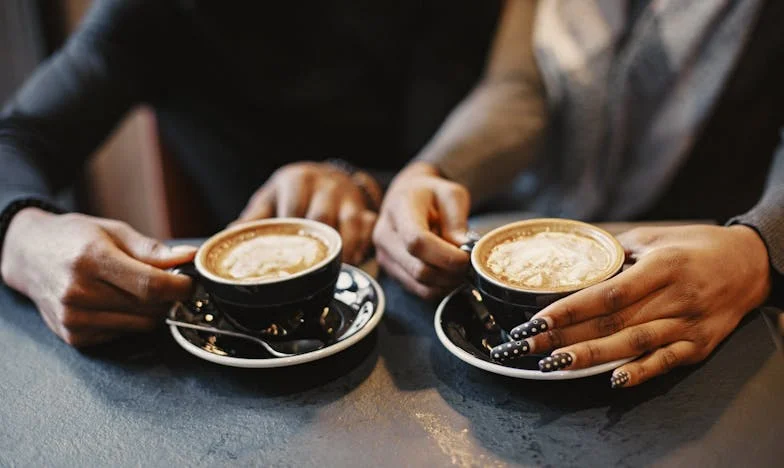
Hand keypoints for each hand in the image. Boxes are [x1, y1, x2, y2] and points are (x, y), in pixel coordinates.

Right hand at [0, 209, 196, 346]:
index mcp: (91, 260)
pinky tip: (117, 302)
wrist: (28, 255)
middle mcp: (78, 292)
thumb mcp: (113, 231)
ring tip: (140, 291)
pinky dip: (130, 320)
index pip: (150, 285)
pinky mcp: (74, 336)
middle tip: (169, 284)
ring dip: (152, 311)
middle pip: (148, 308)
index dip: (179, 287)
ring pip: (140, 325)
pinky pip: (122, 334)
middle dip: (169, 298)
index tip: (191, 283)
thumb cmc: (74, 238)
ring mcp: (73, 318)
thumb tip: (189, 257)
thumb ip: (152, 249)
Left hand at [235, 162, 376, 264]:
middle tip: (309, 273)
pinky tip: (354, 261)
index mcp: (297, 181)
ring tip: (336, 271)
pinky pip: (369, 228)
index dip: (289, 237)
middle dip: (317, 247)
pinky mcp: (365, 208)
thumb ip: (253, 217)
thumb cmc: (294, 192)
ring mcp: (348, 197)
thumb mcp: (270, 198)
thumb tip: (226, 237)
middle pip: (322, 220)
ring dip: (343, 250)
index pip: (293, 211)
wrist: (328, 176)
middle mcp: (325, 186)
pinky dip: (363, 246)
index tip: (284, 260)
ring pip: (350, 224)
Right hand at [373, 162, 470, 299]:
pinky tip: (448, 274)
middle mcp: (385, 234)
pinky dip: (437, 288)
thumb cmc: (431, 194)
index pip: (416, 241)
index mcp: (399, 209)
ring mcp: (384, 255)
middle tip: (469, 265)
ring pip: (418, 283)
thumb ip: (456, 220)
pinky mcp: (390, 270)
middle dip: (449, 272)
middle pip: (418, 268)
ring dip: (445, 282)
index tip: (466, 257)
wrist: (407, 196)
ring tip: (459, 269)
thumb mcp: (451, 194)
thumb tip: (462, 247)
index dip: (445, 255)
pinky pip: (416, 289)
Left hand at [494, 225, 770, 386]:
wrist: (753, 264)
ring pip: (632, 344)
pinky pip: (665, 362)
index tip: (536, 319)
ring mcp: (687, 325)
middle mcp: (674, 298)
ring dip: (590, 357)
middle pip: (610, 323)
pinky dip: (640, 372)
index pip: (607, 294)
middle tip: (527, 346)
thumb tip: (577, 261)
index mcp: (661, 267)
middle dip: (564, 336)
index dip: (569, 309)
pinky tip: (614, 379)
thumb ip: (617, 252)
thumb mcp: (656, 238)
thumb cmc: (698, 246)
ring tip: (555, 363)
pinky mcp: (699, 346)